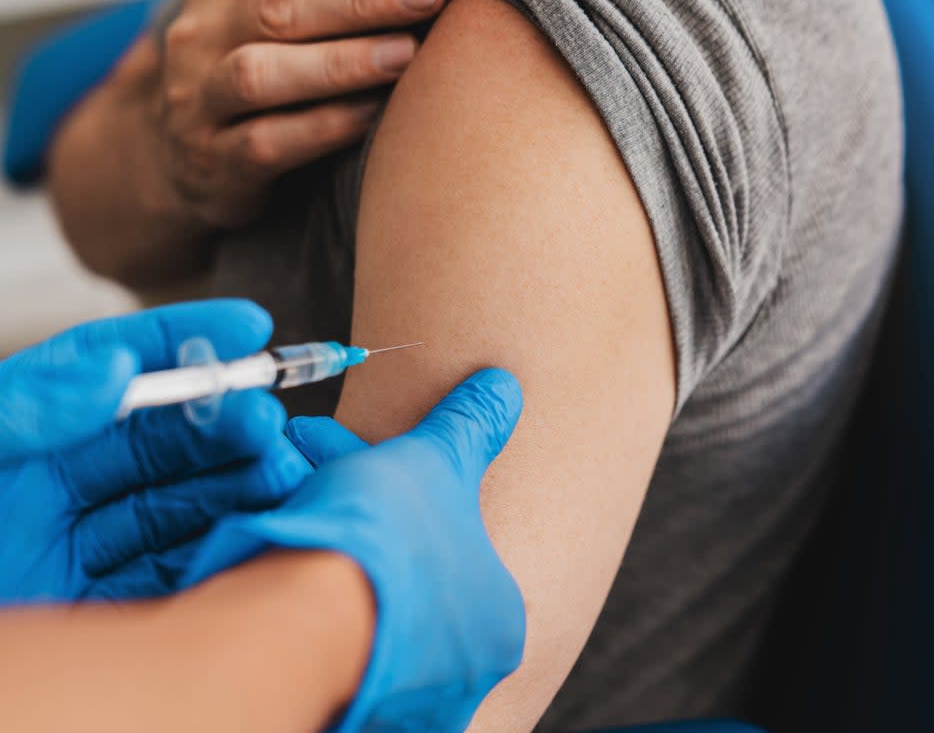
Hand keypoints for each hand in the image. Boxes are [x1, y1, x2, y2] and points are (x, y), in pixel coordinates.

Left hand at [0, 300, 309, 604]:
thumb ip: (27, 407)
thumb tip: (114, 368)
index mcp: (23, 435)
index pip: (112, 367)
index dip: (182, 340)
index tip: (249, 325)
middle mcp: (57, 487)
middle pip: (161, 439)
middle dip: (224, 421)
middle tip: (267, 419)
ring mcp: (82, 548)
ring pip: (179, 502)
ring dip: (237, 481)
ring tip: (281, 469)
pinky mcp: (103, 610)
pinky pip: (177, 570)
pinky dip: (225, 545)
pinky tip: (258, 526)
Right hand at [149, 0, 446, 228]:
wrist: (188, 160)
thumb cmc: (264, 71)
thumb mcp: (276, 17)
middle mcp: (204, 34)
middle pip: (280, 6)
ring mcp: (202, 100)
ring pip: (262, 74)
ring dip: (341, 63)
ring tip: (405, 54)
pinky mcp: (215, 162)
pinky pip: (266, 142)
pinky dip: (324, 127)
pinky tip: (372, 116)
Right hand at [185, 369, 525, 731]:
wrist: (303, 622)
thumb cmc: (388, 541)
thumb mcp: (437, 459)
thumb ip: (471, 426)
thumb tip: (503, 387)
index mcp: (500, 620)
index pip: (457, 554)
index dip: (406, 502)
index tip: (368, 475)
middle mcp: (463, 674)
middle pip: (412, 583)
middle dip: (368, 523)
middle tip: (322, 485)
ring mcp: (405, 702)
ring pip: (368, 611)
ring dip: (333, 547)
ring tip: (291, 503)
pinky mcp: (346, 715)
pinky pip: (327, 643)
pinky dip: (304, 596)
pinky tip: (275, 559)